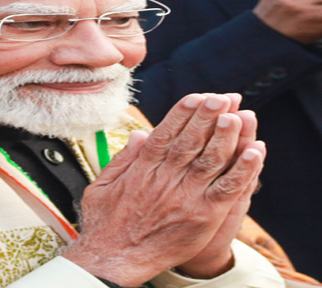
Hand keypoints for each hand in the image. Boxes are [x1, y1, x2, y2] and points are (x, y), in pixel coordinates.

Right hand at [62, 94, 264, 286]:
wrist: (113, 258)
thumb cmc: (104, 224)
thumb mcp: (101, 185)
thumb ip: (122, 158)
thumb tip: (140, 133)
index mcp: (142, 168)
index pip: (166, 133)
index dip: (183, 113)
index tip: (197, 96)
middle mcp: (164, 178)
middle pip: (190, 140)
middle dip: (208, 116)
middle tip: (223, 97)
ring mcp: (184, 197)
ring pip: (210, 160)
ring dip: (226, 136)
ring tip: (238, 115)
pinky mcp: (201, 217)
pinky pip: (226, 190)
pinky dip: (242, 170)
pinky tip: (254, 152)